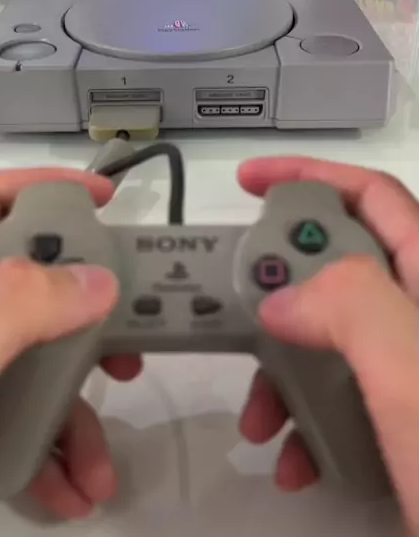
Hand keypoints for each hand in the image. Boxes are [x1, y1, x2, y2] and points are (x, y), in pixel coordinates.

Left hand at [0, 168, 139, 519]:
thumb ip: (15, 309)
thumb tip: (93, 277)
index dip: (43, 186)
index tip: (105, 201)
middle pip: (18, 286)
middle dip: (80, 324)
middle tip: (126, 347)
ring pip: (18, 364)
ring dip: (68, 412)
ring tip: (100, 465)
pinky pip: (1, 418)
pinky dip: (40, 451)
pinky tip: (67, 491)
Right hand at [238, 158, 418, 532]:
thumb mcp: (411, 373)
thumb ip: (351, 305)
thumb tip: (284, 297)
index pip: (373, 196)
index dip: (309, 175)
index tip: (246, 183)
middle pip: (343, 268)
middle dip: (282, 292)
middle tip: (237, 312)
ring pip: (335, 339)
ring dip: (285, 371)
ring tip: (258, 419)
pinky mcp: (413, 420)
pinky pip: (348, 396)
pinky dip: (310, 421)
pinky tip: (296, 462)